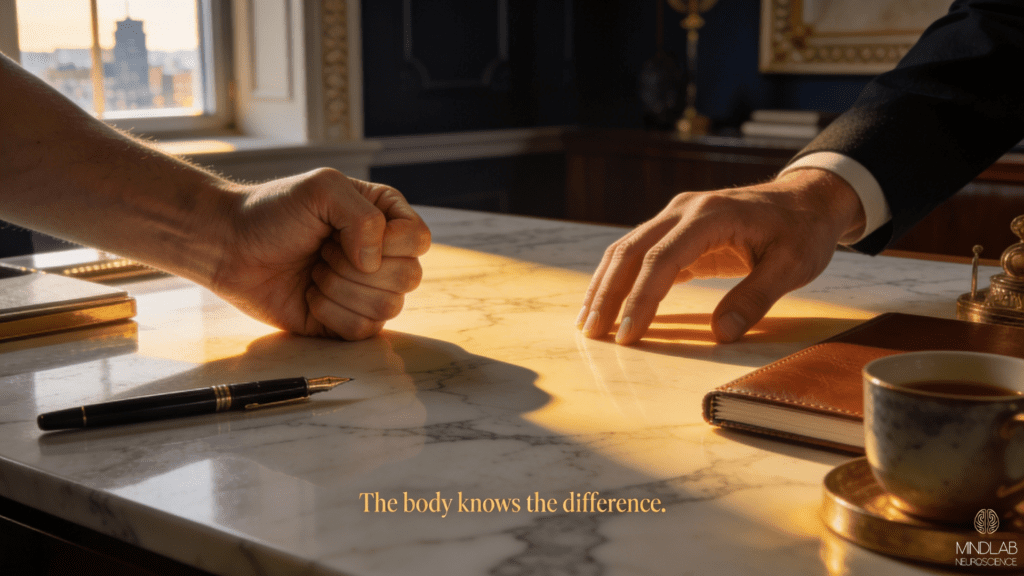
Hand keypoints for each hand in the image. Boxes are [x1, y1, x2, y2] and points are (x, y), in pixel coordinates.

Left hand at [210, 168, 430, 339]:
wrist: (231, 248)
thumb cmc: (272, 211)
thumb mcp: (321, 189)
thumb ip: (362, 215)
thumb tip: (374, 263)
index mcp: (385, 217)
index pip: (419, 239)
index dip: (390, 242)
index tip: (345, 233)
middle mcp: (383, 255)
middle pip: (410, 278)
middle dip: (356, 268)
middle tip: (323, 251)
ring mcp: (367, 290)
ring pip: (388, 307)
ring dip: (340, 290)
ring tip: (314, 272)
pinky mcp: (347, 321)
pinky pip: (363, 331)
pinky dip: (331, 314)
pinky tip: (310, 296)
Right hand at [577, 169, 865, 343]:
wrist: (809, 199)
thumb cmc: (802, 231)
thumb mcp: (792, 267)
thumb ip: (755, 298)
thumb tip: (721, 333)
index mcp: (711, 215)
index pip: (661, 260)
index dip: (640, 299)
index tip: (627, 334)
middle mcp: (684, 211)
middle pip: (630, 251)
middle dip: (607, 295)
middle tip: (592, 334)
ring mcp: (677, 217)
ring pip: (626, 250)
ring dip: (605, 286)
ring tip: (588, 323)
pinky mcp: (677, 230)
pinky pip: (639, 254)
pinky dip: (620, 279)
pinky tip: (609, 305)